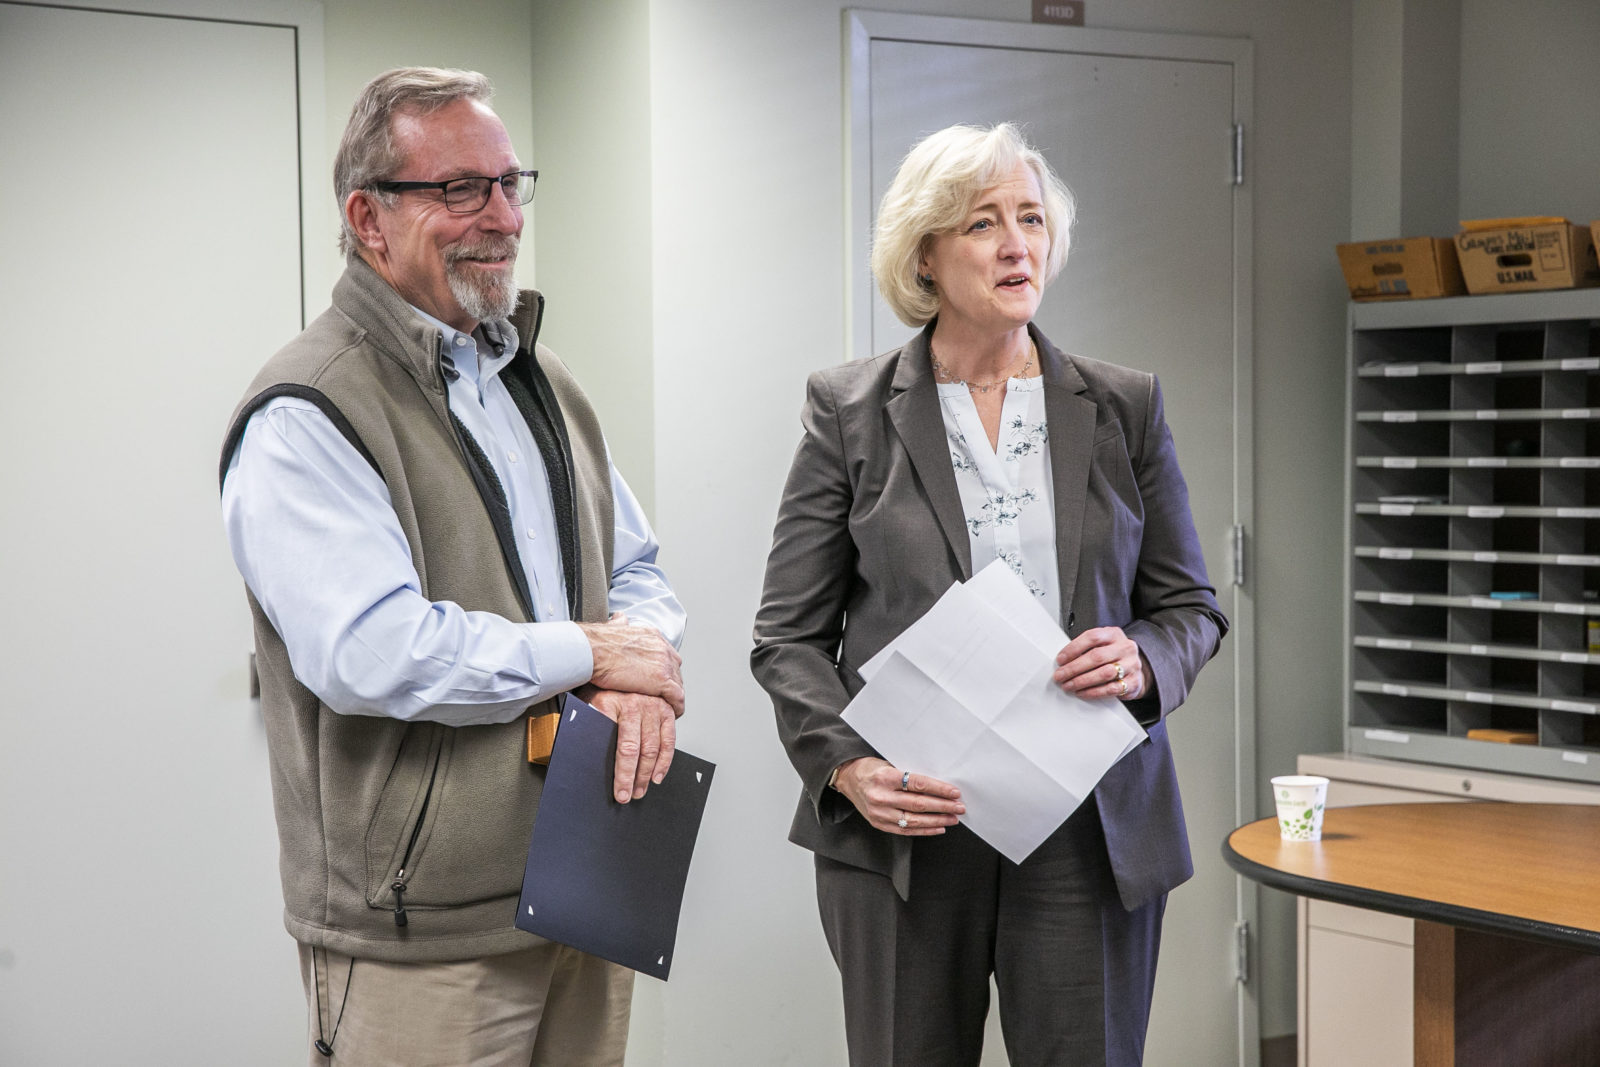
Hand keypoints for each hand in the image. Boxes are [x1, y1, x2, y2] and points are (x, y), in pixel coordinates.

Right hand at [578, 613, 683, 717]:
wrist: (592, 651)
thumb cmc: (596, 643)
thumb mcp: (613, 627)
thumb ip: (620, 624)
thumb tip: (619, 618)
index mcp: (651, 635)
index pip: (666, 654)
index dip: (663, 669)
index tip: (657, 680)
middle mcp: (661, 647)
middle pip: (675, 669)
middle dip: (670, 683)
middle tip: (664, 696)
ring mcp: (664, 664)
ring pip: (678, 684)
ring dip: (673, 696)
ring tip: (668, 708)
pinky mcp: (662, 680)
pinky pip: (677, 697)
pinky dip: (676, 707)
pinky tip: (671, 714)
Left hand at [579, 686, 676, 802]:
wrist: (610, 662)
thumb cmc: (596, 688)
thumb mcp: (585, 705)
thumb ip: (587, 727)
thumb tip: (581, 758)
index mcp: (610, 704)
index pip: (620, 747)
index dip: (621, 774)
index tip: (619, 792)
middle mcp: (634, 705)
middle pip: (637, 750)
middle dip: (634, 778)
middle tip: (629, 795)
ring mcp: (652, 706)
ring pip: (654, 747)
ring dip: (648, 773)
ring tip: (642, 789)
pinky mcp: (665, 708)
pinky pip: (669, 739)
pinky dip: (665, 759)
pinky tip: (658, 774)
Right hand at [833, 757, 963, 835]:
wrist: (848, 778)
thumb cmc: (871, 769)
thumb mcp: (889, 764)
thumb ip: (910, 775)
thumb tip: (939, 786)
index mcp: (884, 777)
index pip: (918, 784)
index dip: (938, 789)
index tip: (954, 792)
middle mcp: (881, 797)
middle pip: (918, 804)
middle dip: (943, 807)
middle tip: (959, 807)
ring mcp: (879, 813)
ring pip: (913, 820)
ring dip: (937, 820)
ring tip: (953, 819)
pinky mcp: (879, 824)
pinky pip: (905, 830)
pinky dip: (924, 831)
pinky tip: (938, 828)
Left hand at [1054, 626, 1144, 700]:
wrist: (1134, 670)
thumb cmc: (1112, 656)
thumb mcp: (1102, 645)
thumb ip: (1086, 649)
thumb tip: (1063, 662)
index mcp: (1114, 634)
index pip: (1092, 637)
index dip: (1073, 648)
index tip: (1060, 659)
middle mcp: (1125, 648)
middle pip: (1096, 656)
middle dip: (1074, 668)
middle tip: (1060, 676)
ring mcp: (1131, 665)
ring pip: (1104, 673)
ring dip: (1082, 681)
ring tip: (1068, 685)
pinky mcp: (1134, 682)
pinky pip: (1111, 689)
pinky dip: (1093, 692)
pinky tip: (1082, 692)